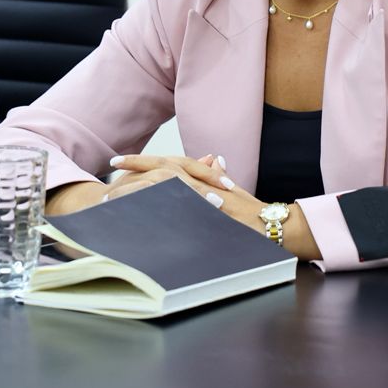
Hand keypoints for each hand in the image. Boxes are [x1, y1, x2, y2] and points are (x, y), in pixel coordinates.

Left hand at [116, 155, 321, 260]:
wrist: (275, 227)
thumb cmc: (256, 214)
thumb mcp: (234, 191)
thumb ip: (218, 177)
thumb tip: (213, 159)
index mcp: (203, 178)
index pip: (167, 164)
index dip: (143, 161)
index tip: (120, 161)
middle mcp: (201, 184)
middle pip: (162, 169)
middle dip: (134, 168)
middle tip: (112, 167)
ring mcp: (203, 198)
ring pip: (164, 184)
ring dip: (138, 187)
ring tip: (114, 190)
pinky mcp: (207, 213)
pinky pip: (176, 207)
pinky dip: (155, 207)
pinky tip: (135, 210)